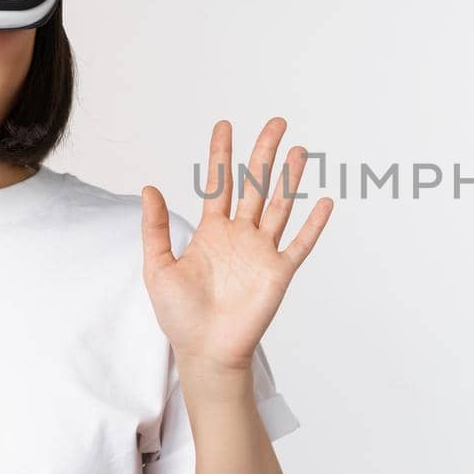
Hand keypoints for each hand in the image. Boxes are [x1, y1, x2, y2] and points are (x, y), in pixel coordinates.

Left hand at [140, 117, 332, 374]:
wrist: (204, 350)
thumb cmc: (179, 315)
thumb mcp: (158, 267)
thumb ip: (155, 228)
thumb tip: (149, 188)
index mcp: (211, 232)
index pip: (219, 183)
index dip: (221, 154)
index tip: (225, 125)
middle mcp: (240, 236)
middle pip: (255, 185)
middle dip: (265, 153)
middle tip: (276, 123)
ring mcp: (261, 252)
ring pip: (279, 206)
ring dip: (290, 179)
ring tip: (300, 151)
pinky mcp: (278, 272)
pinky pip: (300, 244)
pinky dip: (313, 224)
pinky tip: (324, 201)